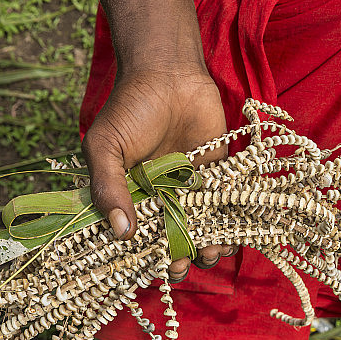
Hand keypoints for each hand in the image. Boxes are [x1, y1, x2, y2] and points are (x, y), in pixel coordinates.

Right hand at [81, 65, 236, 281]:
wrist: (168, 73)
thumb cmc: (129, 108)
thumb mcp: (106, 147)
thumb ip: (108, 187)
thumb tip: (120, 233)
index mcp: (130, 198)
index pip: (138, 239)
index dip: (147, 258)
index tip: (157, 267)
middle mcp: (161, 199)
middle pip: (172, 242)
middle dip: (179, 258)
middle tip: (182, 262)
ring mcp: (190, 189)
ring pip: (202, 231)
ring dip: (208, 247)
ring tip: (211, 251)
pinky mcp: (217, 176)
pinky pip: (226, 207)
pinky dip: (232, 225)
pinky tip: (234, 235)